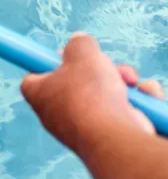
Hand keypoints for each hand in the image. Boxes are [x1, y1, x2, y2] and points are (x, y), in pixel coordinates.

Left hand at [21, 33, 164, 156]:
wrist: (113, 137)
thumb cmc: (89, 94)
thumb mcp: (80, 53)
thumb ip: (78, 43)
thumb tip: (79, 41)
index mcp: (39, 94)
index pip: (33, 77)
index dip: (49, 63)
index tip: (65, 54)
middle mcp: (58, 114)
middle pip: (77, 83)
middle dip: (99, 70)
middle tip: (107, 66)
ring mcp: (85, 127)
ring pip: (106, 95)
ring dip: (123, 83)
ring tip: (129, 82)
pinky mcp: (111, 136)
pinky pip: (126, 111)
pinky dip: (139, 102)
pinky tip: (144, 96)